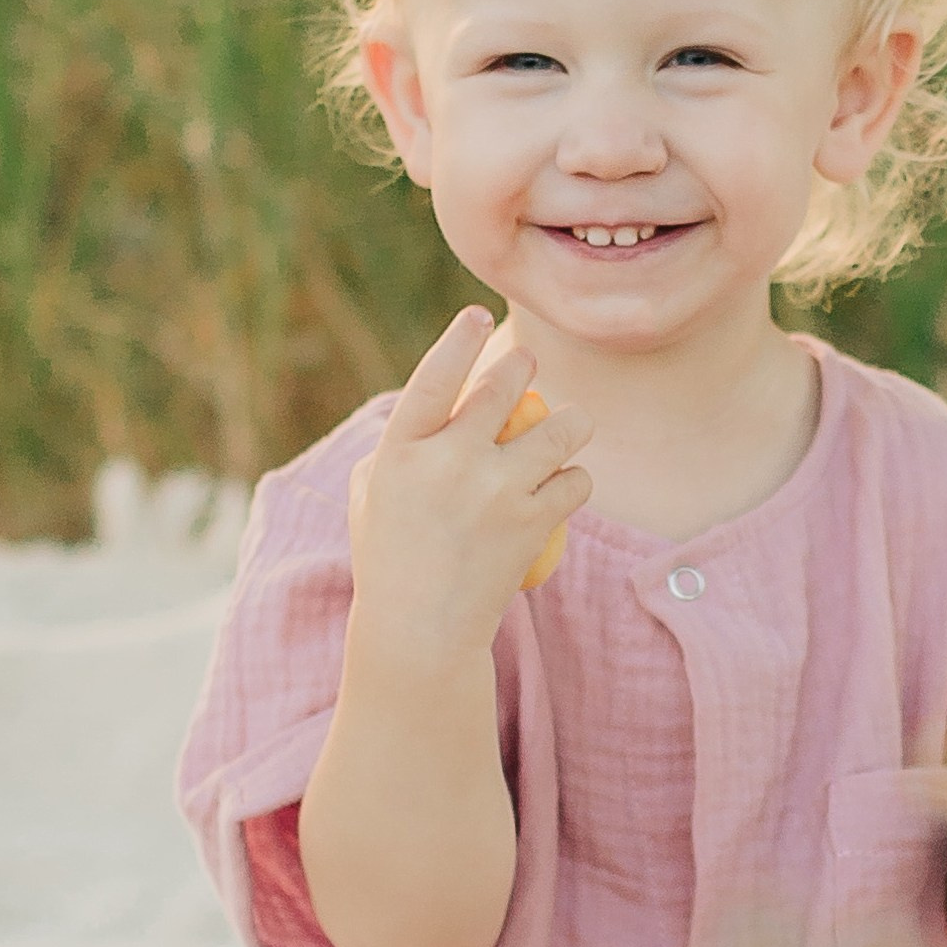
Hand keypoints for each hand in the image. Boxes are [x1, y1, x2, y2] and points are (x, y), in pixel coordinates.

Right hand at [344, 310, 590, 666]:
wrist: (421, 631)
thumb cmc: (390, 561)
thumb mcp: (371, 499)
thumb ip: (395, 451)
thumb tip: (429, 408)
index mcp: (400, 451)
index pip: (435, 378)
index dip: (460, 342)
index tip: (477, 316)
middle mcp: (448, 462)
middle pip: (505, 388)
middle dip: (523, 366)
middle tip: (528, 365)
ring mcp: (494, 491)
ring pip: (558, 430)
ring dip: (571, 424)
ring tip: (571, 427)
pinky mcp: (531, 522)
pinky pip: (575, 480)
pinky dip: (575, 480)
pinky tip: (565, 486)